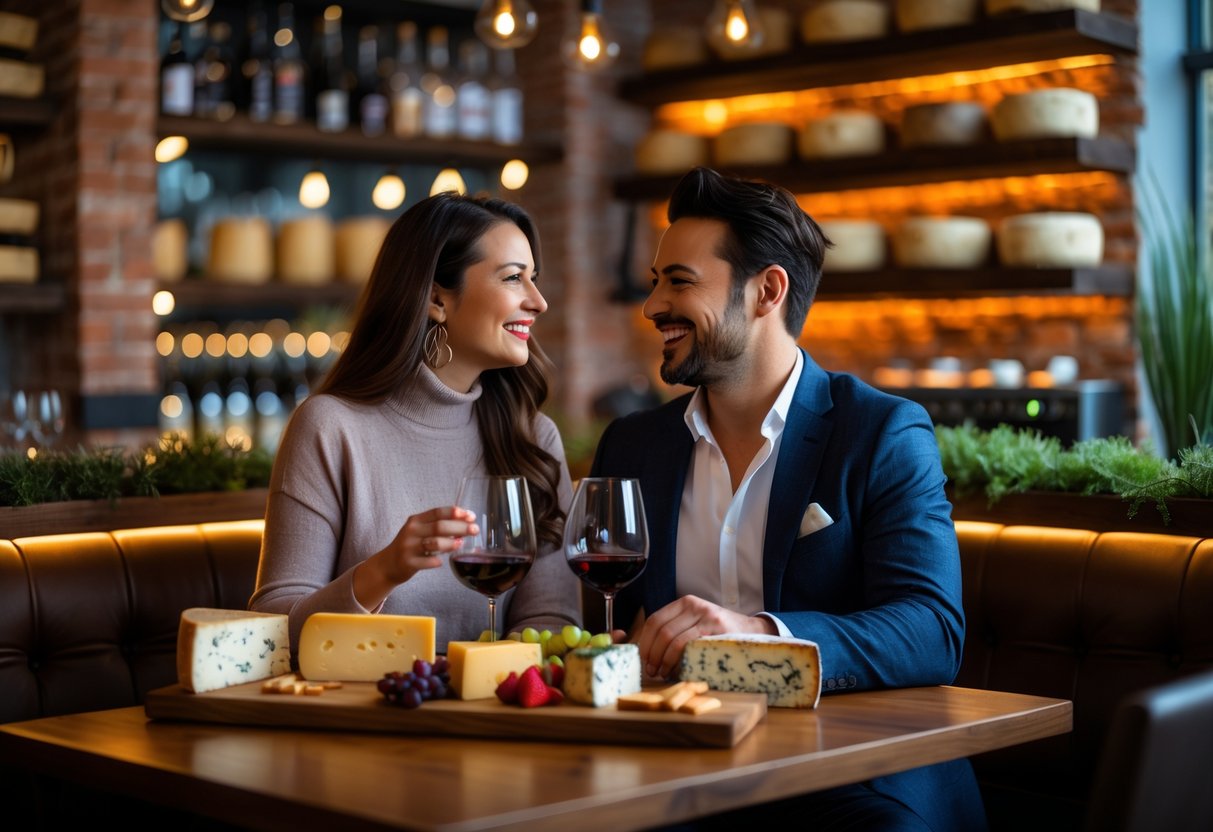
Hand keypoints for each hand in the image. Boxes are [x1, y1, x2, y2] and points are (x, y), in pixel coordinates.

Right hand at [383, 506, 477, 582]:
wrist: (388, 564)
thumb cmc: (411, 546)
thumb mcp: (420, 531)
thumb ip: (438, 526)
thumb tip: (466, 523)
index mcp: (416, 520)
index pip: (437, 512)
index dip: (455, 513)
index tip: (470, 515)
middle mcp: (411, 531)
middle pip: (439, 526)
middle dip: (460, 527)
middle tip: (475, 530)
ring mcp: (409, 547)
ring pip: (434, 543)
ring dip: (450, 543)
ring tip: (461, 543)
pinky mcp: (408, 563)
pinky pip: (426, 562)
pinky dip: (436, 561)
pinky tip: (442, 562)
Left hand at [636, 595, 776, 679]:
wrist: (752, 632)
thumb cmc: (719, 634)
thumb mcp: (696, 624)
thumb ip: (676, 631)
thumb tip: (648, 653)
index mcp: (685, 603)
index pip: (655, 620)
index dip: (645, 642)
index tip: (643, 659)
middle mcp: (693, 605)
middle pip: (660, 630)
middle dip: (651, 654)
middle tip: (650, 670)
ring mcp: (704, 615)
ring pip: (670, 637)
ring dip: (661, 660)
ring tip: (661, 673)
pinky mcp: (714, 627)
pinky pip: (686, 644)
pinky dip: (675, 659)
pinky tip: (674, 670)